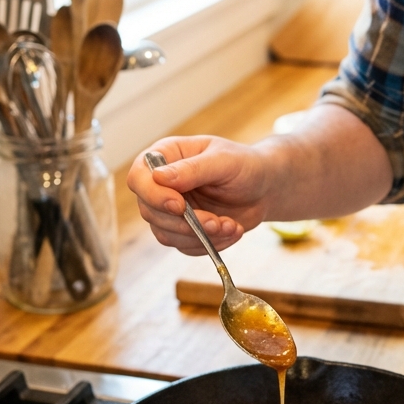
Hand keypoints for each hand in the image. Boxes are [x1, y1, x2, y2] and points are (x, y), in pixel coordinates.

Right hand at [127, 136, 268, 254]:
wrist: (264, 188)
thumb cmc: (245, 165)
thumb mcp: (224, 161)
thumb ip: (193, 169)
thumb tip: (159, 178)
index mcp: (166, 156)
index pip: (139, 177)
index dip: (153, 195)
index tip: (179, 206)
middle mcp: (162, 184)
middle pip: (149, 211)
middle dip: (185, 222)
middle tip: (216, 222)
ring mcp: (170, 209)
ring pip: (165, 233)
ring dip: (199, 236)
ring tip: (230, 226)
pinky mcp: (183, 230)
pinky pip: (184, 246)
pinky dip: (209, 244)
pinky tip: (231, 231)